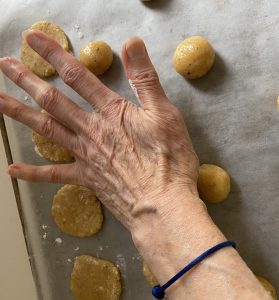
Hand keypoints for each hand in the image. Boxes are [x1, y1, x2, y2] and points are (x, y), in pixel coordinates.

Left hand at [0, 31, 198, 228]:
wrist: (161, 205)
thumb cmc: (168, 160)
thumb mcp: (165, 113)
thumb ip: (145, 78)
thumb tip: (132, 43)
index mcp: (111, 112)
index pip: (77, 76)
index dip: (54, 54)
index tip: (33, 39)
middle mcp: (91, 130)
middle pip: (53, 100)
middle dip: (27, 80)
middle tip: (4, 65)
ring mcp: (85, 155)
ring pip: (47, 130)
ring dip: (20, 114)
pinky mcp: (86, 178)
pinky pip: (54, 175)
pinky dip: (33, 173)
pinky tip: (13, 170)